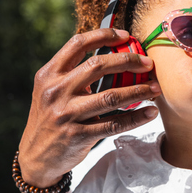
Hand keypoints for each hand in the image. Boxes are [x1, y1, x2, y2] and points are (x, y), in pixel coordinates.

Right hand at [18, 29, 161, 186]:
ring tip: (155, 88)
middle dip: (129, 61)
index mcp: (49, 74)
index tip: (127, 36)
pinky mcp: (79, 135)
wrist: (36, 156)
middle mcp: (56, 91)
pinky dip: (136, 118)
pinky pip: (115, 124)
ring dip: (139, 90)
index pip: (78, 44)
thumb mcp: (52, 91)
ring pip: (111, 96)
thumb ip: (74, 73)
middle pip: (98, 66)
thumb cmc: (51, 117)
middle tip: (149, 64)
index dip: (104, 36)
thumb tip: (115, 54)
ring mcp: (67, 114)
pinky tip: (151, 113)